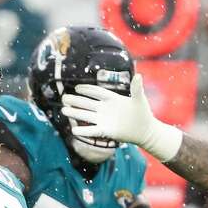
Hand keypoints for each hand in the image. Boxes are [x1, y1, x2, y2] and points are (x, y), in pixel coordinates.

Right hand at [61, 74, 183, 161]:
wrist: (144, 130)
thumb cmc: (142, 113)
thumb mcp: (139, 99)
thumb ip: (137, 88)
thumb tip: (139, 76)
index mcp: (112, 99)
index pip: (97, 92)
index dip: (87, 89)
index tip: (76, 88)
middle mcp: (105, 109)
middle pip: (88, 103)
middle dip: (76, 101)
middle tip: (64, 98)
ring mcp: (104, 120)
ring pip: (87, 115)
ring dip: (75, 113)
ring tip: (64, 110)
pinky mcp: (106, 131)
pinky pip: (93, 130)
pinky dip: (84, 130)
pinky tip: (74, 131)